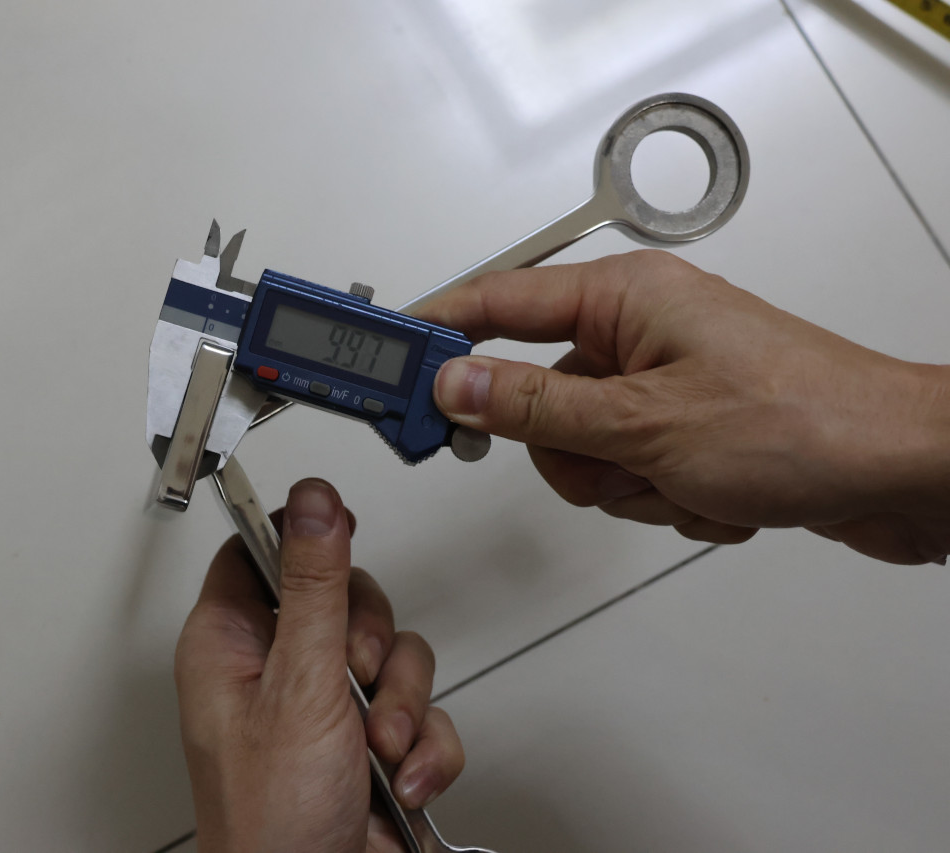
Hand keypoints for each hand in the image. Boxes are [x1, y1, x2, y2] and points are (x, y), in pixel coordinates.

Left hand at [175, 479, 465, 851]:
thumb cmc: (270, 821)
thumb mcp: (299, 687)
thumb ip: (315, 588)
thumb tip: (314, 502)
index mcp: (230, 646)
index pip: (259, 553)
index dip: (303, 534)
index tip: (342, 529)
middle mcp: (276, 671)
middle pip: (343, 598)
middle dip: (373, 641)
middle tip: (360, 674)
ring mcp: (328, 709)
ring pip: (394, 656)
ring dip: (403, 705)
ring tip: (380, 747)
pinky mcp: (374, 747)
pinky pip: (422, 713)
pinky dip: (425, 748)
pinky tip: (400, 780)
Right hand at [417, 250, 949, 564]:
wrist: (902, 471)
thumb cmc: (803, 422)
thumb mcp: (642, 423)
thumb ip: (534, 406)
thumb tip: (455, 385)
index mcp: (622, 299)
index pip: (495, 302)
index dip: (436, 332)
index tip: (385, 362)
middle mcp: (638, 333)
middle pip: (535, 399)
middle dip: (573, 453)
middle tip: (616, 462)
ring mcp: (662, 386)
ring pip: (581, 451)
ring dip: (628, 486)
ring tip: (688, 480)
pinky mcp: (684, 432)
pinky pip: (628, 476)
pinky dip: (664, 500)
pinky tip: (718, 495)